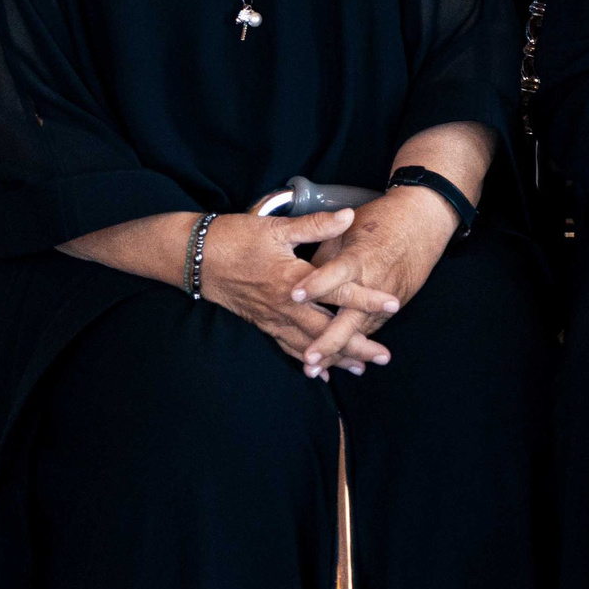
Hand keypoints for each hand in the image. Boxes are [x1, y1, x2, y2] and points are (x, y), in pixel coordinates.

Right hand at [196, 210, 392, 376]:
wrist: (195, 258)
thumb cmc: (236, 238)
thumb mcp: (277, 227)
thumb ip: (315, 225)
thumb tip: (348, 216)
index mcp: (293, 280)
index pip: (338, 292)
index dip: (367, 298)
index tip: (393, 305)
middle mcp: (285, 306)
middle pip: (327, 331)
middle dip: (357, 345)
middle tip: (384, 357)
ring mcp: (272, 318)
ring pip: (308, 345)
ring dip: (335, 358)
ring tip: (361, 368)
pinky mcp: (261, 324)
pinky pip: (287, 347)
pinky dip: (305, 360)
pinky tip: (320, 371)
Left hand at [286, 187, 464, 373]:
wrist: (425, 221)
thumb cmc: (382, 220)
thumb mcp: (348, 229)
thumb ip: (323, 256)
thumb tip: (300, 278)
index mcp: (358, 259)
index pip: (334, 276)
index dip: (314, 286)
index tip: (293, 297)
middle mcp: (373, 283)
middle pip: (349, 319)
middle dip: (329, 341)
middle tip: (309, 359)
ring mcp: (386, 297)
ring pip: (360, 331)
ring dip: (339, 352)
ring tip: (315, 370)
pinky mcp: (395, 304)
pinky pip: (370, 328)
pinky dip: (355, 345)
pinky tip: (338, 361)